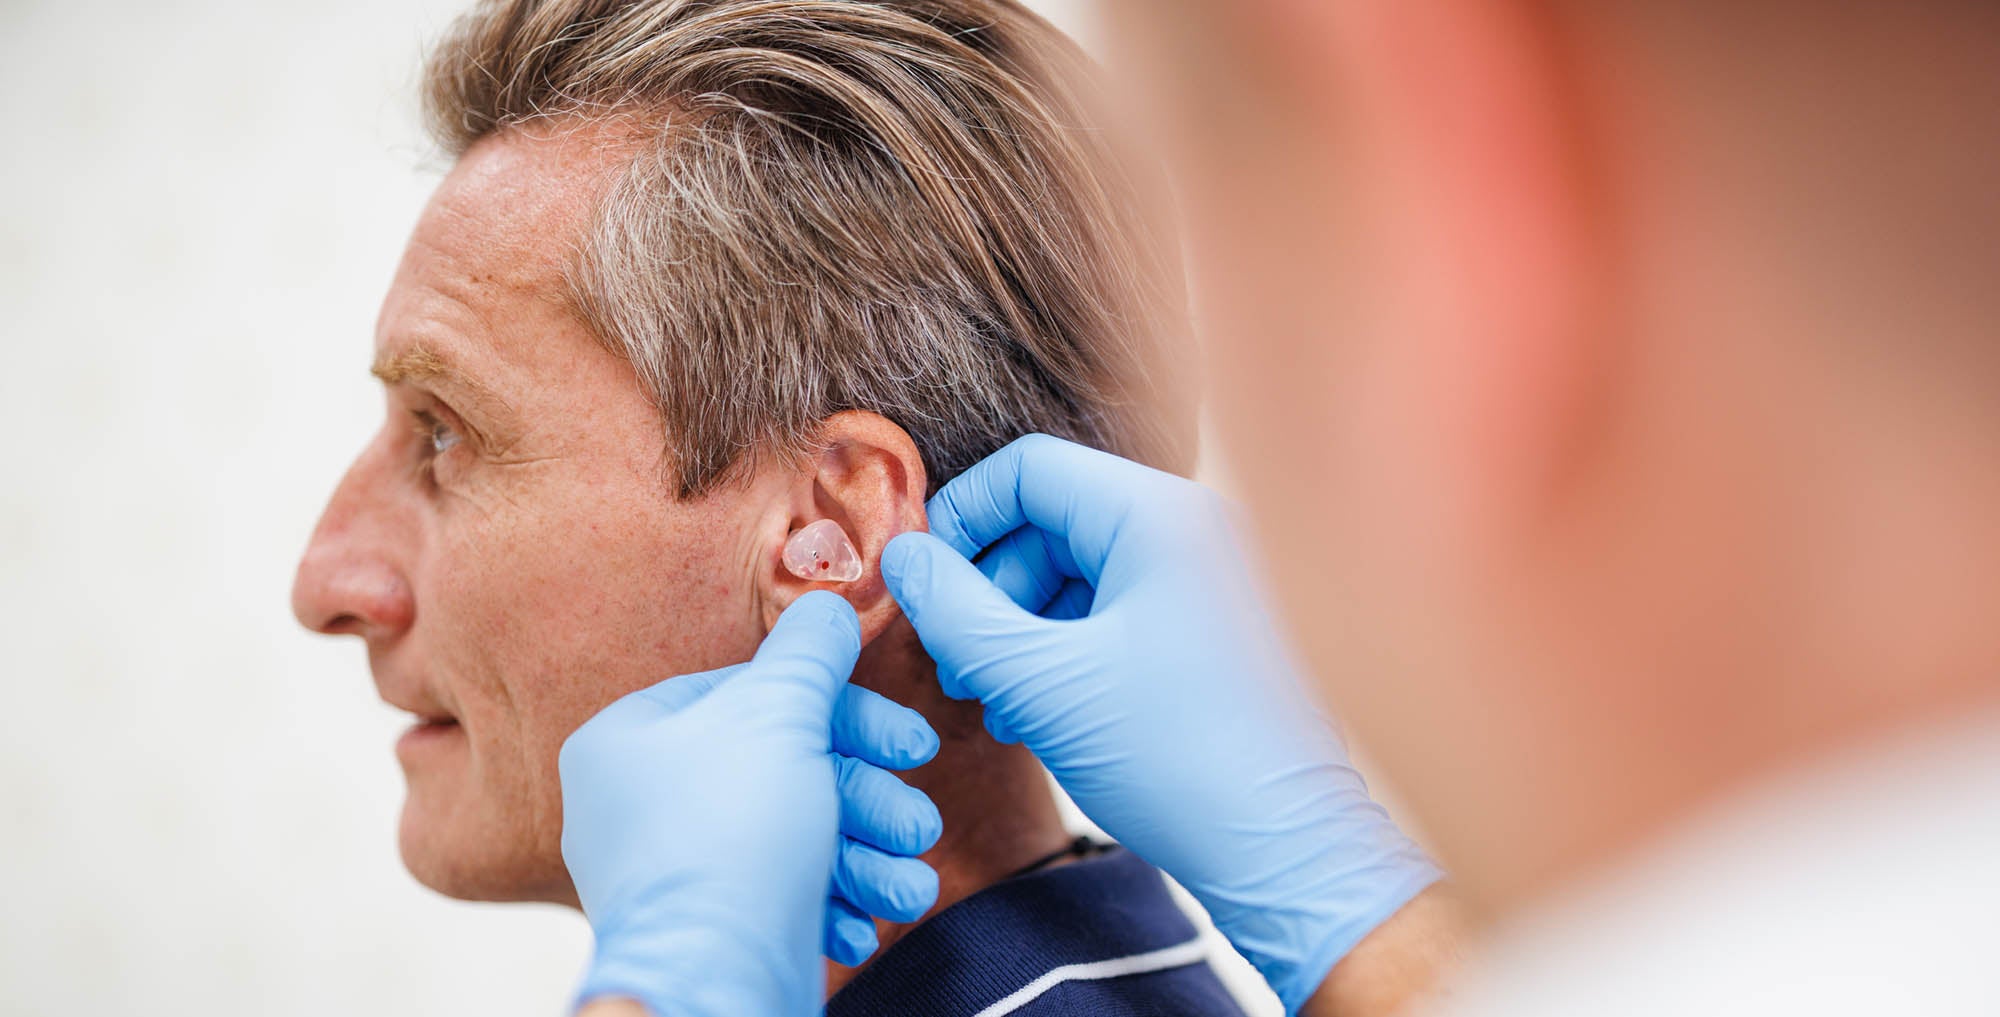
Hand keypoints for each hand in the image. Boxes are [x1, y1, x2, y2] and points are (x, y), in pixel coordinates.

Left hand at [560, 592, 942, 1016]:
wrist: (711, 985)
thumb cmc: (732, 840)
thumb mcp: (781, 713)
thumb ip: (810, 652)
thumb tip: (828, 603)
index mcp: (631, 737)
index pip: (753, 695)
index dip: (844, 713)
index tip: (910, 743)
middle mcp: (640, 802)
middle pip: (784, 767)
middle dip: (867, 798)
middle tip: (918, 823)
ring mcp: (674, 871)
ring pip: (793, 836)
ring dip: (866, 855)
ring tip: (909, 884)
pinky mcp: (709, 928)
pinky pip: (780, 895)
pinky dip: (833, 901)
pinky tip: (864, 920)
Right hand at [881, 436, 1439, 1013]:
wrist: (1285, 850)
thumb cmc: (1176, 760)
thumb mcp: (1039, 682)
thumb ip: (955, 611)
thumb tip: (900, 558)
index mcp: (1158, 515)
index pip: (1028, 469)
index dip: (959, 519)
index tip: (922, 588)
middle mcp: (1191, 529)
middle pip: (1048, 520)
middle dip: (985, 588)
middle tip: (951, 664)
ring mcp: (1205, 579)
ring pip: (1075, 572)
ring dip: (1016, 629)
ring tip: (988, 701)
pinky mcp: (1207, 629)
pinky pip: (1111, 611)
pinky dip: (1060, 651)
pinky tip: (1030, 715)